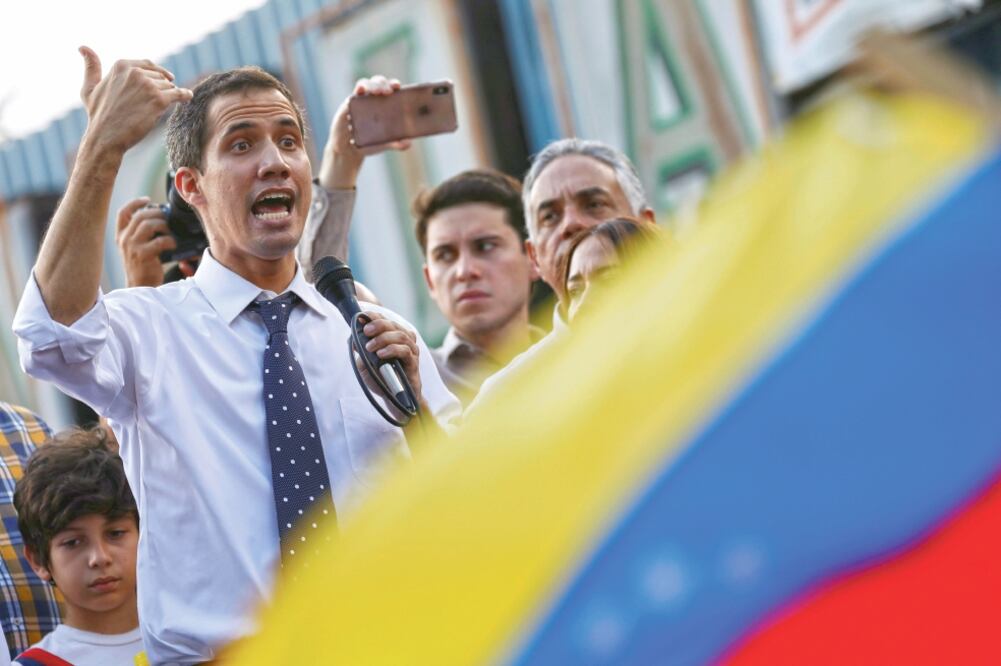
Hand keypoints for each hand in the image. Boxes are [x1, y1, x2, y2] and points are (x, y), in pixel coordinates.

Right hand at [78, 46, 192, 155]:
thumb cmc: (98, 115)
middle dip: (161, 88)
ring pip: (169, 87)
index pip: (148, 65)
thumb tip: (82, 47)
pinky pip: (179, 94)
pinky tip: (188, 96)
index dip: (158, 73)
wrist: (106, 137)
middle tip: (153, 103)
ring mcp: (148, 86)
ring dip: (168, 96)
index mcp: (121, 65)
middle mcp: (135, 72)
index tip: (167, 78)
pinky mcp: (159, 100)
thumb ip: (91, 67)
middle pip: (160, 77)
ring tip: (155, 109)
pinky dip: (185, 95)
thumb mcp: (89, 88)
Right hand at [115, 197, 174, 287]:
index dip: (135, 203)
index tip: (148, 200)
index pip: (123, 213)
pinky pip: (159, 241)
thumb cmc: (143, 265)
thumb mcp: (135, 247)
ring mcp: (132, 247)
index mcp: (121, 235)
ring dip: (163, 225)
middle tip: (166, 219)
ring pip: (148, 225)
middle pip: (139, 216)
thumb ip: (140, 233)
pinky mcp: (142, 255)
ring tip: (169, 232)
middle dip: (156, 213)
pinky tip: (172, 244)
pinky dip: (169, 240)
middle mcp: (124, 239)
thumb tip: (159, 217)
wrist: (140, 286)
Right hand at [318, 75, 411, 188]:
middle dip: (384, 84)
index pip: (391, 89)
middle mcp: (373, 98)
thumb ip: (396, 143)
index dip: (394, 84)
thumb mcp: (384, 143)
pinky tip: (362, 90)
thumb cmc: (369, 142)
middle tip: (388, 91)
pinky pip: (354, 92)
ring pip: (367, 84)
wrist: (349, 149)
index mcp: (384, 104)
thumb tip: (408, 143)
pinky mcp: (350, 103)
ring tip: (377, 92)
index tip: (398, 86)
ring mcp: (361, 99)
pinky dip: (360, 88)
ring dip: (372, 85)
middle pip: (379, 83)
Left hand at [361, 312, 422, 403]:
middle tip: (366, 331)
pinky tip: (381, 354)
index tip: (361, 318)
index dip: (373, 316)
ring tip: (370, 347)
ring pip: (401, 336)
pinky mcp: (413, 363)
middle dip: (378, 325)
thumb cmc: (381, 379)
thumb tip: (352, 338)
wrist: (394, 399)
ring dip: (383, 338)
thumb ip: (360, 351)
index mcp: (392, 337)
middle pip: (393, 325)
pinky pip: (405, 351)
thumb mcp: (364, 364)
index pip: (384, 320)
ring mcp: (411, 351)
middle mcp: (404, 341)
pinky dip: (392, 350)